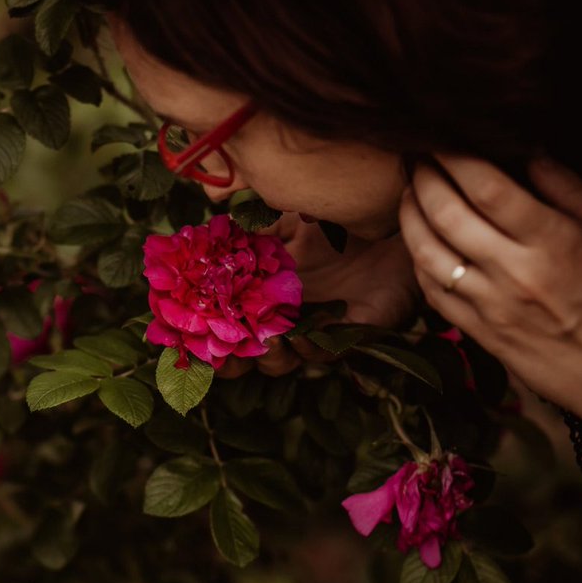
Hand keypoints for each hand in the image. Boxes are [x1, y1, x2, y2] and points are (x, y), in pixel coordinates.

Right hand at [217, 212, 420, 377]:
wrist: (392, 226)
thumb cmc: (338, 220)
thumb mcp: (288, 218)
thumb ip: (251, 231)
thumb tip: (209, 235)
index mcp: (260, 293)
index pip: (224, 323)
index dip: (205, 335)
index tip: (189, 334)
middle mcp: (282, 317)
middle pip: (245, 356)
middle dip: (229, 363)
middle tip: (225, 354)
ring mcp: (312, 330)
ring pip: (279, 363)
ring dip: (270, 357)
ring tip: (270, 341)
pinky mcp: (346, 337)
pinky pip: (320, 355)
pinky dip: (308, 350)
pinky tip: (302, 335)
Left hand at [398, 154, 581, 442]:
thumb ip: (566, 186)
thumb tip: (526, 149)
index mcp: (551, 240)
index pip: (488, 188)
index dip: (456, 158)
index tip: (441, 139)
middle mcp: (514, 271)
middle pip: (448, 214)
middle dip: (424, 178)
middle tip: (415, 156)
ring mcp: (489, 303)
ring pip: (428, 252)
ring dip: (409, 216)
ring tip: (408, 192)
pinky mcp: (475, 330)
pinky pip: (431, 290)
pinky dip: (417, 259)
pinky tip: (416, 239)